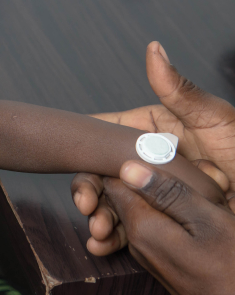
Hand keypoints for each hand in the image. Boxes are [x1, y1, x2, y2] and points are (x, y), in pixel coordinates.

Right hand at [73, 40, 234, 253]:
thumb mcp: (218, 120)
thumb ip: (180, 91)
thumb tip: (154, 49)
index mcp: (150, 134)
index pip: (105, 137)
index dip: (85, 151)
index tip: (75, 164)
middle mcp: (146, 163)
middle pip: (101, 173)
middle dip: (88, 191)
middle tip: (86, 206)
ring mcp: (152, 193)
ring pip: (111, 203)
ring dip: (98, 217)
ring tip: (99, 231)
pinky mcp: (161, 220)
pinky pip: (131, 229)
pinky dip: (113, 239)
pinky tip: (103, 245)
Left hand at [103, 161, 234, 294]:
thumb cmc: (233, 271)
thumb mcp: (208, 222)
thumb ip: (168, 193)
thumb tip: (126, 167)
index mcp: (141, 225)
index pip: (113, 180)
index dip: (132, 159)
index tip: (159, 150)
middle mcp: (136, 239)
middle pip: (127, 192)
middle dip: (153, 175)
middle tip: (197, 173)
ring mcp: (147, 250)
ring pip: (145, 206)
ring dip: (170, 194)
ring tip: (211, 191)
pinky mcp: (161, 257)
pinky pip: (156, 223)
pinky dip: (175, 212)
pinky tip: (205, 208)